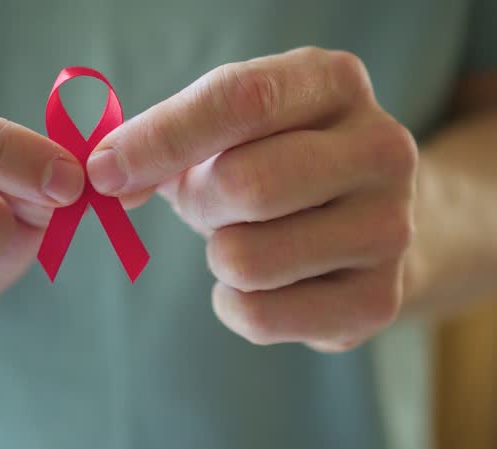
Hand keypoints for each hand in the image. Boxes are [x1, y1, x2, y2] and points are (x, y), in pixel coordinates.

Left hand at [88, 47, 417, 351]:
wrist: (365, 221)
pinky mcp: (379, 300)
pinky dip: (235, 304)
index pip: (240, 100)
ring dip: (219, 255)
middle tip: (207, 204)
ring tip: (248, 239)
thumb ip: (168, 139)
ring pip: (247, 260)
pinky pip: (260, 316)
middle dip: (198, 204)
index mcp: (335, 83)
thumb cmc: (279, 161)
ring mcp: (391, 228)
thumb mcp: (232, 128)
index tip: (106, 170)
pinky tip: (264, 283)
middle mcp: (382, 149)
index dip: (161, 138)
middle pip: (247, 186)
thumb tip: (108, 176)